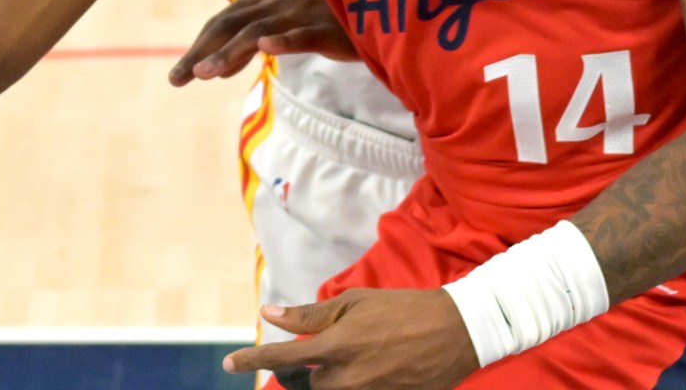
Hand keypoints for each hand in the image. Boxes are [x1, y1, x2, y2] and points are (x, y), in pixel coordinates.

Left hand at [168, 0, 356, 85]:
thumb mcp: (285, 23)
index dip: (200, 46)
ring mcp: (302, 12)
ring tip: (204, 74)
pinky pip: (302, 34)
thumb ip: (251, 40)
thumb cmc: (327, 16)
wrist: (377, 4)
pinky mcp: (327, 28)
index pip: (224, 21)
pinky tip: (265, 49)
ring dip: (228, 53)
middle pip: (230, 25)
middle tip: (177, 79)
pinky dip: (283, 40)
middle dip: (201, 52)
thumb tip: (217, 67)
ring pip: (257, 32)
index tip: (181, 74)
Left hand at [225, 289, 478, 389]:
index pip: (281, 358)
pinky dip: (345, 385)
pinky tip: (354, 371)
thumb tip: (269, 314)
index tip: (228, 362)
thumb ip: (310, 315)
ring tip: (326, 367)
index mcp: (337, 347)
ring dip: (317, 383)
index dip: (251, 360)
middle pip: (301, 387)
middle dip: (292, 375)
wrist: (457, 333)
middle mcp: (347, 379)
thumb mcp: (355, 303)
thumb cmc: (402, 310)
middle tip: (296, 362)